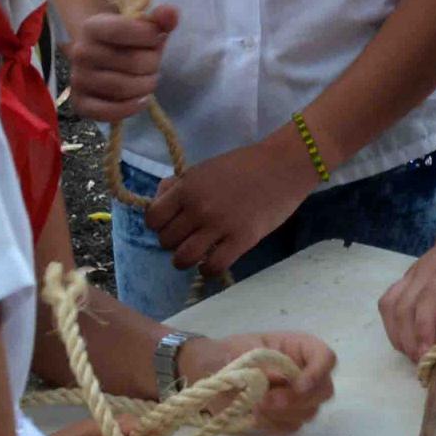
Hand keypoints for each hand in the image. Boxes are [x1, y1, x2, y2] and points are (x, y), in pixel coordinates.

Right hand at [67, 3, 175, 123]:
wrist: (101, 56)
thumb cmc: (127, 40)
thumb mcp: (143, 26)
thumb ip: (159, 20)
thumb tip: (171, 13)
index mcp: (92, 27)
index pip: (122, 30)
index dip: (149, 36)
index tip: (157, 38)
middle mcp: (80, 52)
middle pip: (131, 62)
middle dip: (153, 63)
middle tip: (153, 63)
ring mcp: (79, 79)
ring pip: (124, 88)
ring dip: (146, 86)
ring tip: (148, 79)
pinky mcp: (81, 104)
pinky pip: (108, 112)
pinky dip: (131, 108)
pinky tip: (142, 100)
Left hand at [147, 136, 317, 284]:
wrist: (283, 166)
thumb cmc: (244, 165)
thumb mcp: (204, 168)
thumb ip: (179, 185)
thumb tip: (158, 202)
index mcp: (187, 187)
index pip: (153, 218)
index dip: (159, 224)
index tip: (172, 224)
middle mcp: (198, 207)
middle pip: (166, 241)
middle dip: (175, 242)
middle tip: (189, 237)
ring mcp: (219, 225)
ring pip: (183, 258)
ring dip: (186, 260)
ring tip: (197, 254)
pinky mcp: (241, 240)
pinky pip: (213, 266)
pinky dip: (207, 270)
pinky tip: (211, 262)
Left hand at [181, 332, 338, 434]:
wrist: (208, 370)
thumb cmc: (229, 353)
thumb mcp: (245, 349)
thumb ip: (265, 364)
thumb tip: (277, 380)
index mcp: (301, 349)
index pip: (326, 358)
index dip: (319, 372)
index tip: (299, 384)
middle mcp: (306, 374)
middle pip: (324, 390)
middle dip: (298, 399)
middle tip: (268, 401)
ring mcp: (298, 398)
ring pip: (309, 412)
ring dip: (282, 413)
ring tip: (255, 405)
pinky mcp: (284, 418)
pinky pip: (290, 427)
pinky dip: (272, 423)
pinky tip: (253, 415)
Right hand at [380, 221, 435, 360]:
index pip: (428, 300)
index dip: (423, 329)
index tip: (428, 354)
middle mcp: (426, 270)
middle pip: (403, 308)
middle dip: (410, 341)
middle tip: (427, 365)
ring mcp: (415, 272)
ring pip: (390, 306)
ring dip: (397, 334)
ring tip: (417, 355)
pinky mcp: (411, 276)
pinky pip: (390, 300)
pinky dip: (393, 323)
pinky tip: (409, 337)